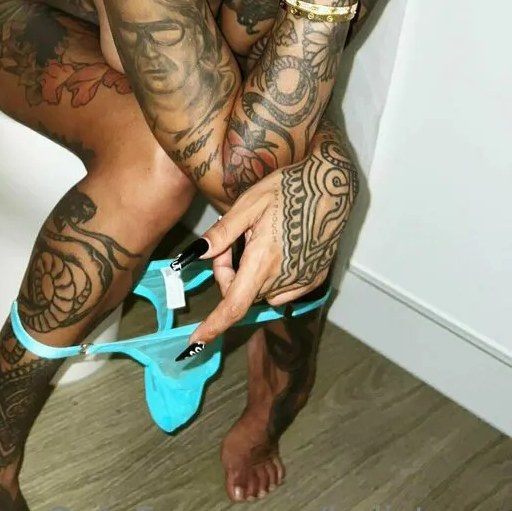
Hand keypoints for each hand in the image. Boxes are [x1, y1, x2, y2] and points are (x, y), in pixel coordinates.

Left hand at [176, 154, 354, 349]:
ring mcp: (303, 280)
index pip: (234, 305)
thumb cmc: (288, 189)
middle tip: (235, 240)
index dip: (213, 326)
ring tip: (260, 237)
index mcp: (263, 261)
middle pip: (243, 292)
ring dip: (252, 274)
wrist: (331, 186)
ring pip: (262, 290)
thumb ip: (223, 233)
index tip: (196, 341)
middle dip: (230, 273)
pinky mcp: (315, 277)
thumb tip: (198, 254)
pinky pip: (284, 288)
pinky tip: (279, 245)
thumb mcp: (248, 204)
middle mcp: (284, 278)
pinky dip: (273, 275)